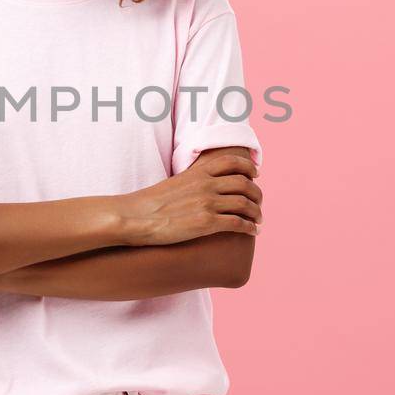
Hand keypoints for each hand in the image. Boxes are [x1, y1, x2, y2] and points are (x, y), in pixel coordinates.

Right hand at [120, 148, 261, 245]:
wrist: (135, 216)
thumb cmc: (149, 203)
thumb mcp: (174, 183)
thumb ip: (192, 182)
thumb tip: (201, 189)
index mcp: (198, 172)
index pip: (232, 162)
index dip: (249, 167)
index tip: (256, 174)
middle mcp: (207, 184)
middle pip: (244, 183)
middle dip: (256, 193)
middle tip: (259, 202)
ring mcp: (207, 203)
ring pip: (245, 204)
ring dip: (256, 212)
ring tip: (258, 220)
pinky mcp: (206, 223)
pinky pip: (238, 223)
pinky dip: (250, 227)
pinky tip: (253, 231)